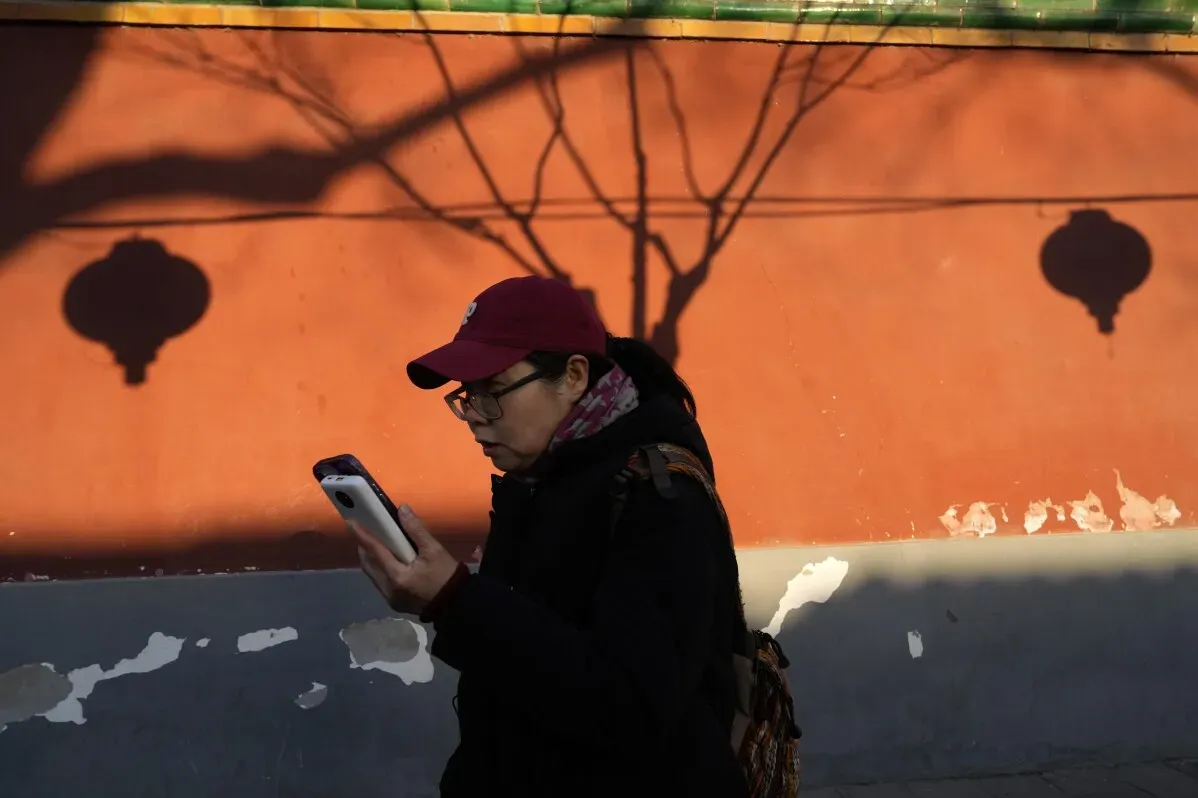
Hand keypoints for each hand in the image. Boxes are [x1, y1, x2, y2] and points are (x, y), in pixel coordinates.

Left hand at [346, 505, 460, 615]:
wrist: (456, 606)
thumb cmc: (446, 576)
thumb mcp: (434, 550)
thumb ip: (416, 530)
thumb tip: (402, 510)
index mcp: (397, 575)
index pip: (374, 550)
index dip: (362, 535)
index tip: (350, 522)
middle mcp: (388, 588)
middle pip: (368, 564)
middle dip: (364, 547)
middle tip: (367, 532)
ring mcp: (390, 598)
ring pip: (372, 574)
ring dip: (371, 559)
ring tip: (376, 545)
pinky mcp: (394, 603)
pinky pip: (380, 583)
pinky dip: (379, 570)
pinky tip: (388, 563)